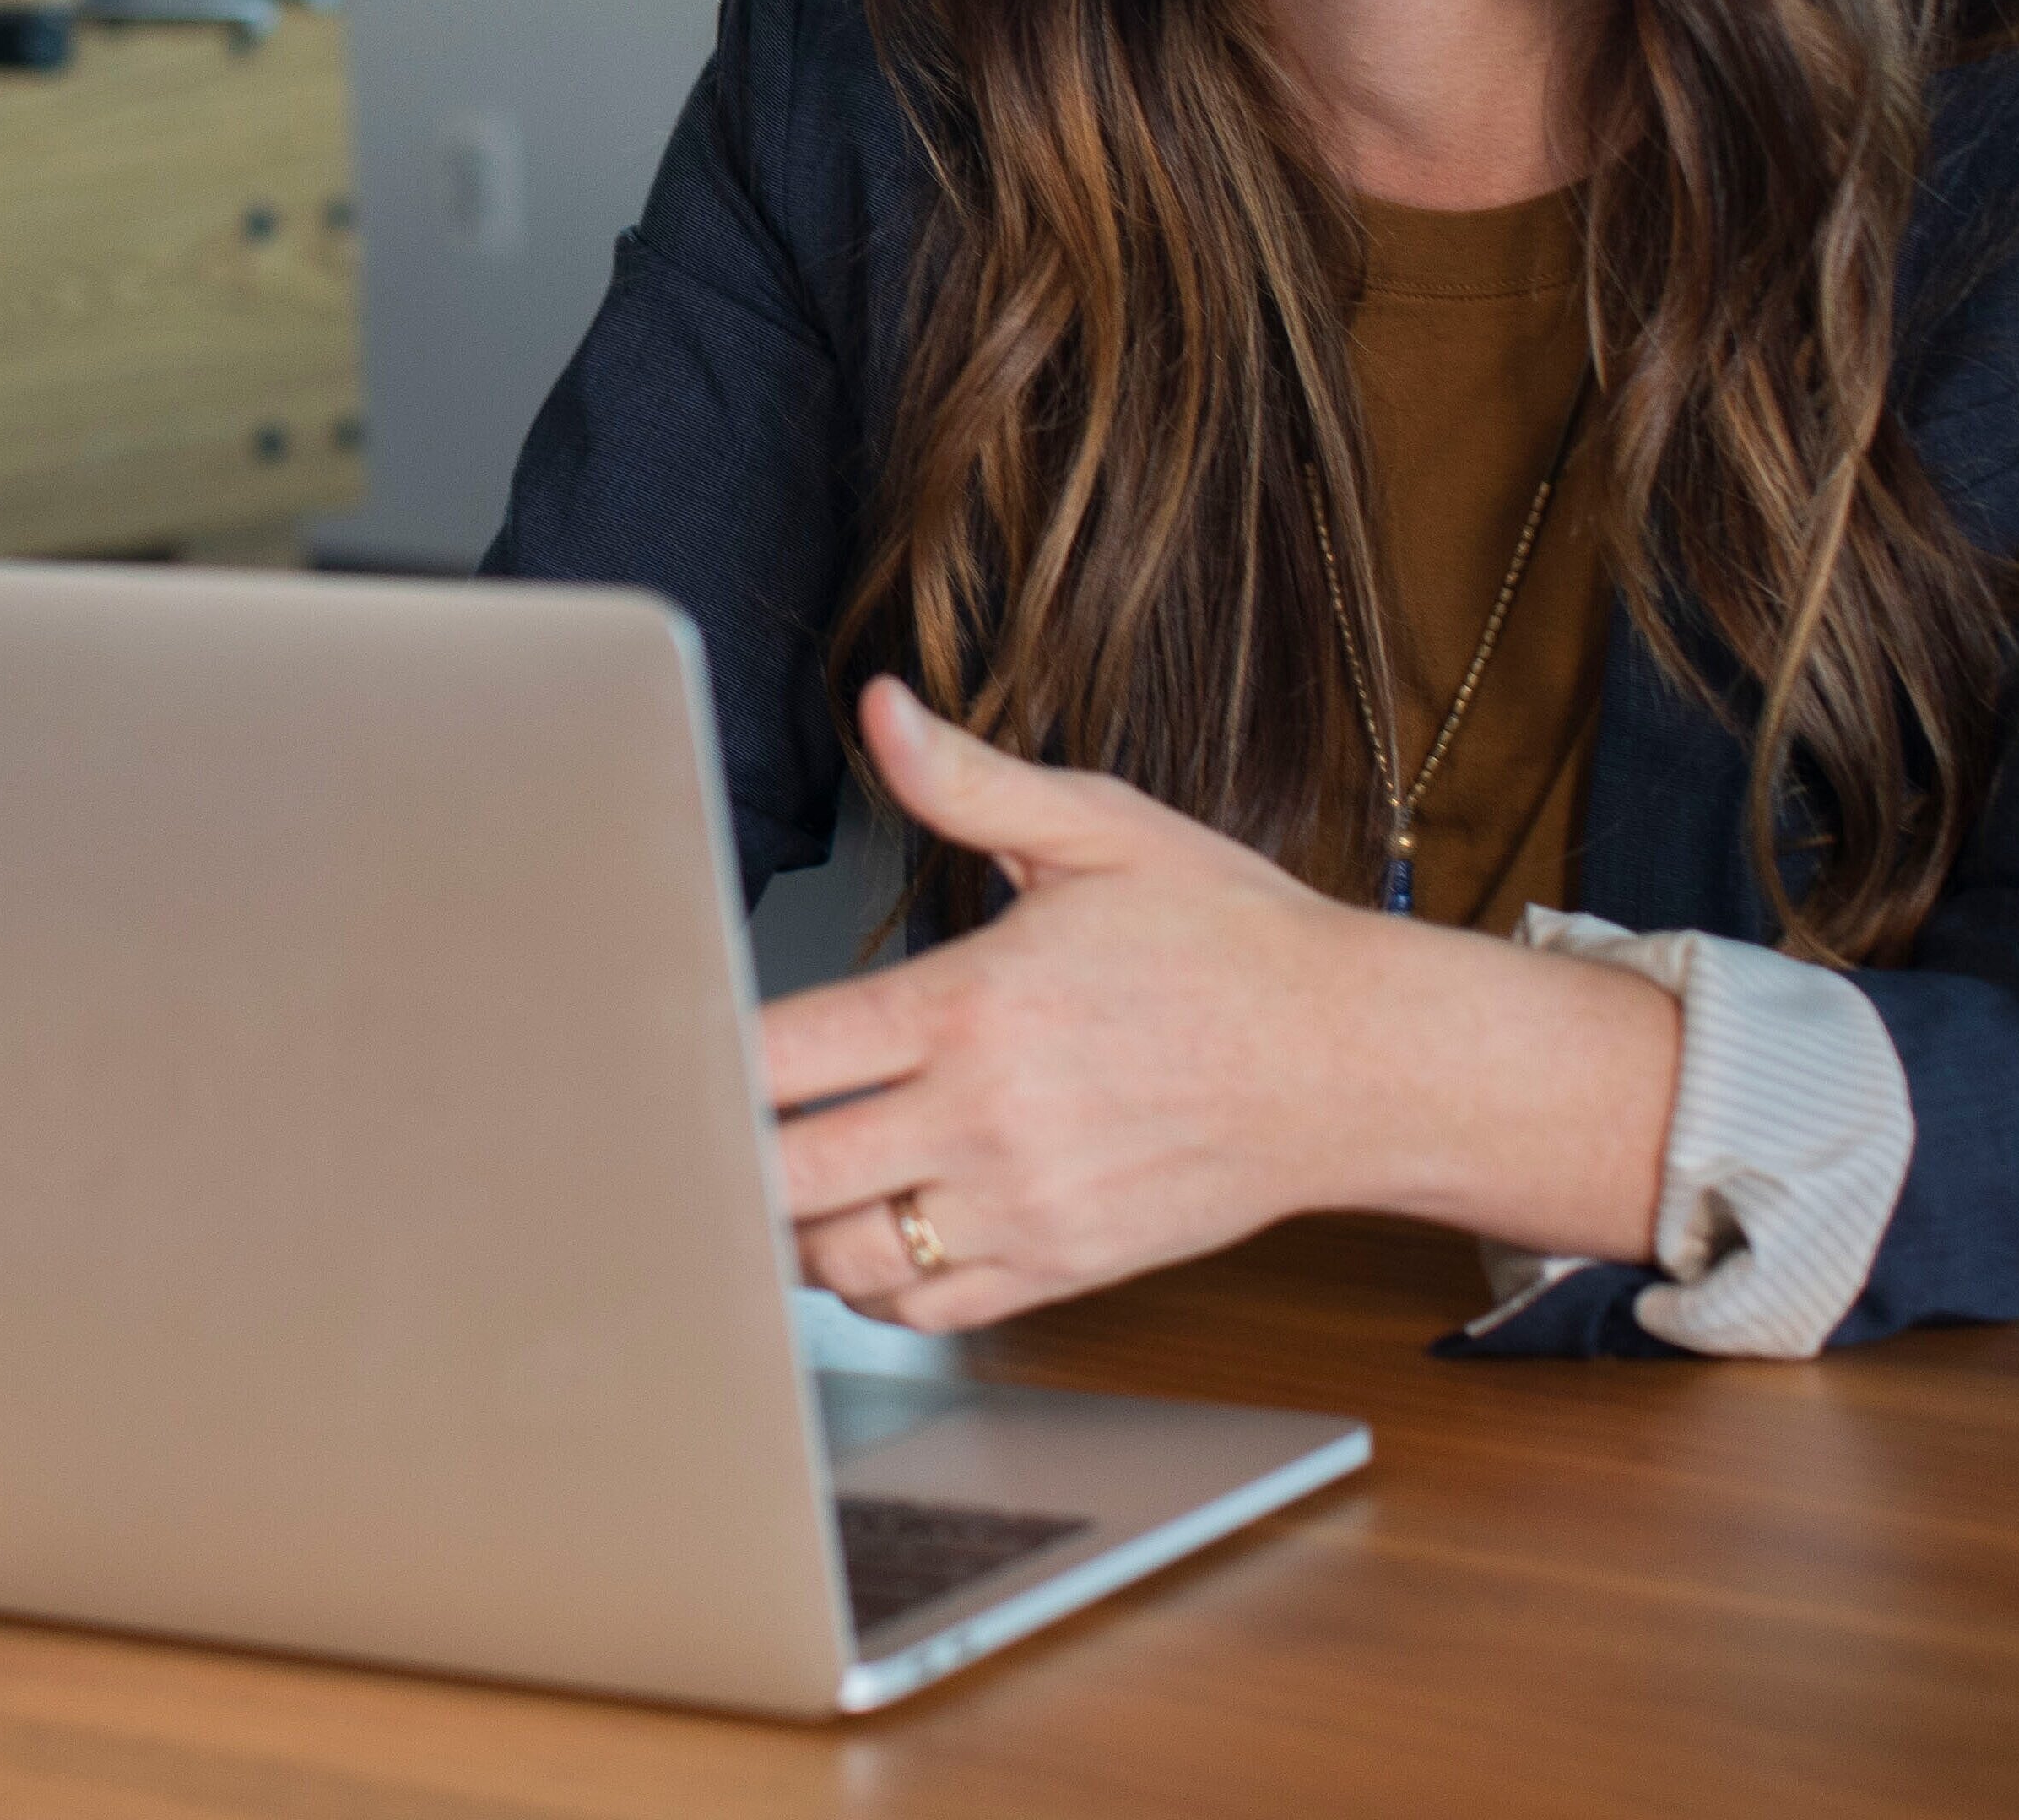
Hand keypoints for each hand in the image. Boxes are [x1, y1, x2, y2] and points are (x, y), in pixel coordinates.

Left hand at [762, 677, 1676, 1329]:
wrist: (1354, 1061)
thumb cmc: (1229, 938)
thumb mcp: (1101, 831)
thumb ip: (969, 781)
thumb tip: (880, 709)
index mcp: (975, 1004)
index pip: (783, 1055)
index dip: (702, 1058)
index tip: (664, 1045)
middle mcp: (987, 1117)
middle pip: (787, 1172)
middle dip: (726, 1152)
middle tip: (689, 1125)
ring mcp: (1023, 1206)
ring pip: (839, 1256)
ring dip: (788, 1222)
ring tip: (774, 1173)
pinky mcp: (1062, 1269)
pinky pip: (921, 1308)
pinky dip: (868, 1281)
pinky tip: (862, 1226)